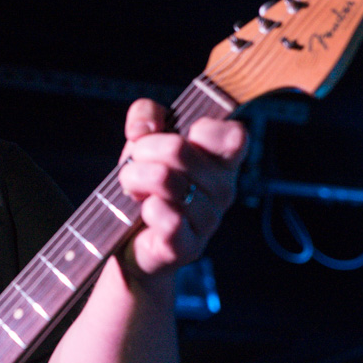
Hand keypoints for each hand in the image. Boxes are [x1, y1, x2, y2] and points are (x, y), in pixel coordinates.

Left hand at [116, 98, 246, 278]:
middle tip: (137, 164)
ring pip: (165, 179)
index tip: (177, 136)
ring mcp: (207, 220)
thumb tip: (144, 128)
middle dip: (143, 150)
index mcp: (221, 161)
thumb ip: (146, 115)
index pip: (233, 136)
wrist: (129, 241)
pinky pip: (168, 218)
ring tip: (133, 189)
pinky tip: (144, 210)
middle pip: (178, 148)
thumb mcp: (144, 141)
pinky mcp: (186, 247)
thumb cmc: (145, 186)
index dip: (202, 129)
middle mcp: (222, 190)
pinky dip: (147, 208)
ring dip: (134, 178)